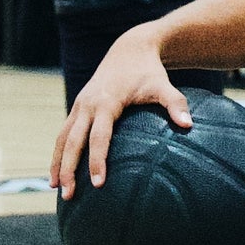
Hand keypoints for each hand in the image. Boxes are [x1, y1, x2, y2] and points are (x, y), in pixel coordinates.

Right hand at [49, 33, 191, 196]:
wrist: (129, 49)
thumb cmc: (149, 72)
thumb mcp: (163, 86)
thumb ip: (175, 104)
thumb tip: (188, 125)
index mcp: (106, 102)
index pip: (99, 136)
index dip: (97, 160)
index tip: (98, 183)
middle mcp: (88, 104)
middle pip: (73, 141)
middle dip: (68, 169)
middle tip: (67, 195)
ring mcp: (80, 105)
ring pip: (62, 138)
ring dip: (57, 163)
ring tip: (55, 189)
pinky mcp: (78, 107)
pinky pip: (64, 133)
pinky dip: (59, 152)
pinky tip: (58, 172)